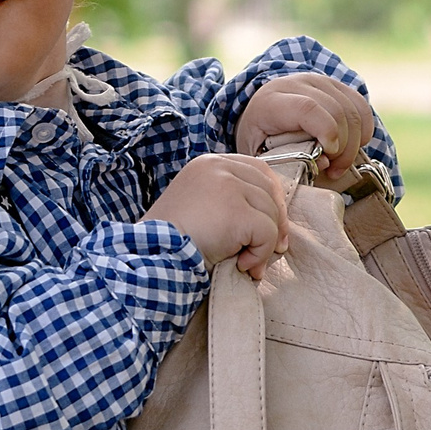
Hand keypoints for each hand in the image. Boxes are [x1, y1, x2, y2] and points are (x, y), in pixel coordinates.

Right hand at [147, 152, 292, 277]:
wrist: (154, 257)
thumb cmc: (173, 240)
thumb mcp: (201, 206)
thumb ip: (230, 201)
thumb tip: (274, 222)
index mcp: (209, 164)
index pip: (258, 170)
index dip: (272, 198)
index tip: (273, 225)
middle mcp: (218, 168)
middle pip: (268, 190)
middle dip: (276, 222)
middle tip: (271, 249)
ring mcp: (227, 187)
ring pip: (270, 213)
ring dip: (264, 244)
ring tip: (245, 262)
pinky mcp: (235, 211)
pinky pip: (267, 233)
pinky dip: (260, 255)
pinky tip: (242, 265)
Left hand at [235, 73, 375, 188]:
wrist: (260, 112)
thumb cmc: (259, 140)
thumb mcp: (259, 155)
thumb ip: (285, 163)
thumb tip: (324, 163)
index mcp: (271, 102)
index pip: (307, 108)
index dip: (326, 131)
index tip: (329, 155)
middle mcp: (296, 84)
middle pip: (336, 111)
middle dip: (343, 148)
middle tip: (333, 171)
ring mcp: (319, 82)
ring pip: (352, 111)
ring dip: (354, 144)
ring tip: (339, 164)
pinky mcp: (336, 86)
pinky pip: (361, 107)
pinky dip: (363, 131)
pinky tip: (352, 147)